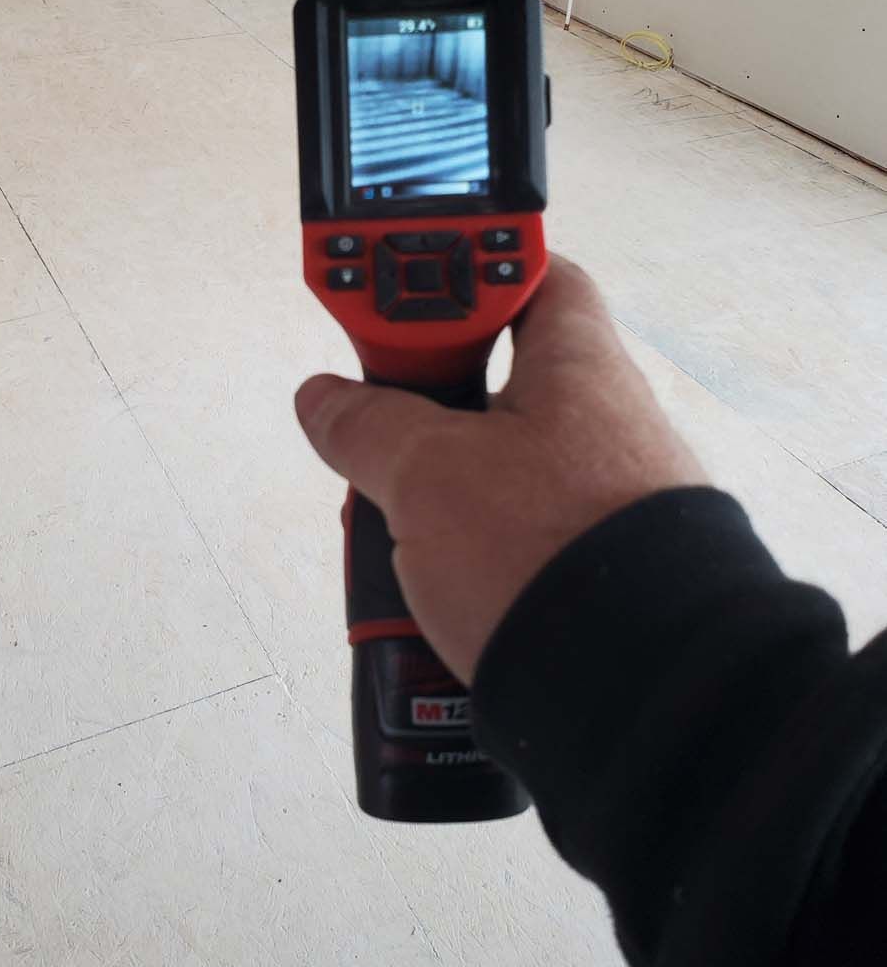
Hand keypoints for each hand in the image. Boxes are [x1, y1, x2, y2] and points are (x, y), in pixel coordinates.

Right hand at [295, 257, 705, 683]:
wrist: (639, 697)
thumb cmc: (557, 555)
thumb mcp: (428, 473)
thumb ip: (368, 426)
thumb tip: (326, 402)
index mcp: (574, 365)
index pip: (529, 273)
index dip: (459, 268)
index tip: (397, 285)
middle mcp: (596, 424)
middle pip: (487, 382)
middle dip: (417, 408)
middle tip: (371, 424)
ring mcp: (593, 500)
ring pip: (485, 471)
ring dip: (427, 495)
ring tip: (388, 526)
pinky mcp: (584, 566)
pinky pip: (505, 538)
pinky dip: (457, 554)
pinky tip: (425, 583)